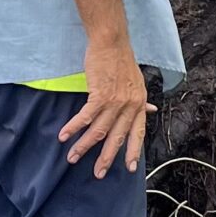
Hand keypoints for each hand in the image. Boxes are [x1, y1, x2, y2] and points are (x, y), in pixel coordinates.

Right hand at [59, 32, 153, 176]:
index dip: (132, 151)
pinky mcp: (99, 95)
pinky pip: (85, 117)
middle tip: (98, 173)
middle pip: (116, 138)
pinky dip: (73, 128)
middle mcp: (129, 106)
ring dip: (83, 146)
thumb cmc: (122, 60)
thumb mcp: (137, 82)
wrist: (111, 42)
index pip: (137, 133)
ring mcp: (115, 102)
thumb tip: (151, 110)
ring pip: (98, 131)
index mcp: (139, 104)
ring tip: (72, 158)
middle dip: (106, 158)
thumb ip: (142, 100)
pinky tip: (64, 136)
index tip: (129, 168)